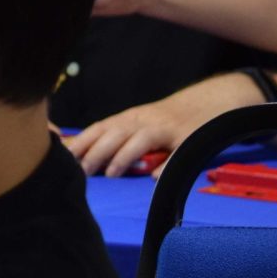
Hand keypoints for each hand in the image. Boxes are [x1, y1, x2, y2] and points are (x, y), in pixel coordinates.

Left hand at [65, 72, 263, 176]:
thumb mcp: (139, 123)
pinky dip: (167, 164)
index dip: (82, 142)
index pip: (100, 128)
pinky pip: (178, 152)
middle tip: (81, 171)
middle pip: (116, 133)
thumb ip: (116, 138)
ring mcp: (168, 128)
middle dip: (96, 151)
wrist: (211, 100)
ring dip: (124, 157)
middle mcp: (145, 120)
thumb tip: (82, 155)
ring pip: (142, 140)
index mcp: (131, 118)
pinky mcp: (190, 138)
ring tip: (111, 174)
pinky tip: (156, 177)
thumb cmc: (168, 119)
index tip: (65, 157)